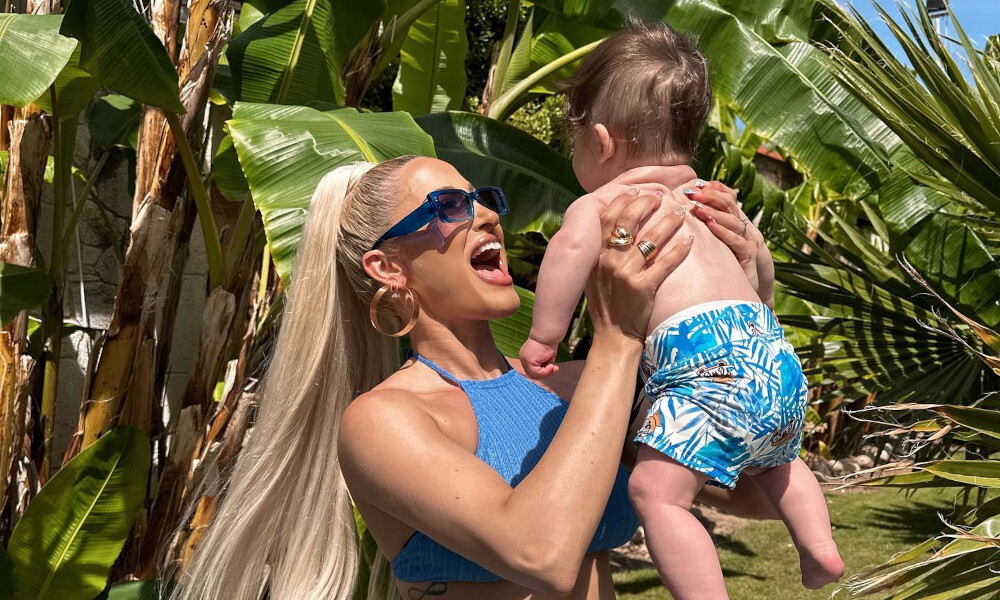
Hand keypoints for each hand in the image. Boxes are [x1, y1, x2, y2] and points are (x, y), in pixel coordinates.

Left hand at [520, 338, 559, 378]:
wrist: (547, 334)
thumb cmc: (549, 341)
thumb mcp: (545, 355)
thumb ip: (543, 363)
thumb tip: (547, 371)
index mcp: (526, 356)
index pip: (532, 370)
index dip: (543, 372)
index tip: (553, 367)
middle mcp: (523, 358)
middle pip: (532, 374)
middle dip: (545, 374)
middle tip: (555, 369)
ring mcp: (525, 360)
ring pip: (534, 375)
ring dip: (546, 373)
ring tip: (554, 367)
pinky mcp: (528, 361)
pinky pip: (537, 373)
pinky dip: (546, 371)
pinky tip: (551, 365)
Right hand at [586, 191, 692, 343]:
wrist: (613, 337)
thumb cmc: (606, 306)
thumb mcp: (595, 277)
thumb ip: (601, 254)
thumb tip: (609, 229)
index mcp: (597, 257)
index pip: (608, 218)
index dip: (623, 200)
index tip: (636, 190)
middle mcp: (609, 262)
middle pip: (628, 221)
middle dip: (645, 203)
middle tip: (660, 196)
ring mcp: (626, 275)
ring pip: (650, 239)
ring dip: (667, 222)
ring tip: (681, 212)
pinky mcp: (643, 288)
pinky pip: (665, 263)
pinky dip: (679, 250)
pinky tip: (689, 240)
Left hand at [680, 180, 774, 305]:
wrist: (748, 284)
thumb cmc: (727, 260)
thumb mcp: (717, 239)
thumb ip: (707, 224)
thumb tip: (687, 208)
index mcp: (735, 220)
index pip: (727, 197)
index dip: (714, 189)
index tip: (696, 184)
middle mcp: (743, 227)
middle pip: (729, 204)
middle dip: (710, 196)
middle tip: (691, 193)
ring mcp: (747, 240)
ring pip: (732, 221)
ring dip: (714, 213)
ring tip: (698, 208)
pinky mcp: (748, 255)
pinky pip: (736, 241)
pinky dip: (723, 232)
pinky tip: (711, 226)